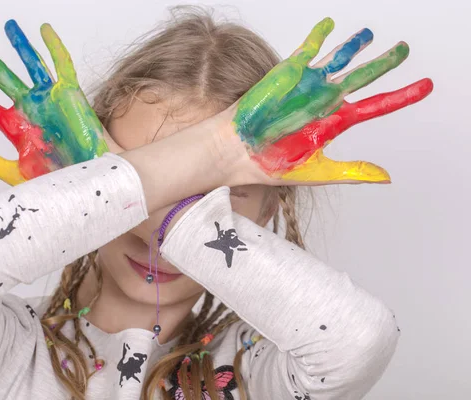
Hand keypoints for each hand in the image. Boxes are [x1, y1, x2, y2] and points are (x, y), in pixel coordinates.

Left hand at [0, 20, 120, 185]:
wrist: (91, 181)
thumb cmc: (60, 181)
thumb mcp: (18, 174)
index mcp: (13, 126)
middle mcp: (29, 108)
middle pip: (0, 75)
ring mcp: (49, 99)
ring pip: (30, 64)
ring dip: (19, 44)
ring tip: (8, 26)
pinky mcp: (71, 95)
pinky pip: (61, 66)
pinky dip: (54, 47)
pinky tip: (44, 30)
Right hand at [224, 17, 432, 184]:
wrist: (236, 150)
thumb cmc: (270, 164)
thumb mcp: (315, 172)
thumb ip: (351, 171)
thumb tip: (386, 176)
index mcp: (334, 122)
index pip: (375, 105)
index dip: (402, 96)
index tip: (425, 86)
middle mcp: (323, 100)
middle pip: (363, 77)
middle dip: (385, 63)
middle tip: (404, 50)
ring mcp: (306, 84)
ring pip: (338, 59)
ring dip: (354, 45)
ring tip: (368, 34)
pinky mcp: (287, 72)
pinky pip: (307, 49)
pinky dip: (319, 36)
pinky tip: (330, 24)